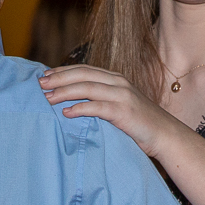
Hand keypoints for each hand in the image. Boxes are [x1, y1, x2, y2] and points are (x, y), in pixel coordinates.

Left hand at [39, 65, 187, 157]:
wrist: (165, 135)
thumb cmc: (139, 124)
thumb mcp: (119, 106)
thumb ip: (101, 100)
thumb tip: (72, 102)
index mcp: (116, 79)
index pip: (84, 69)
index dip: (63, 71)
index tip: (44, 76)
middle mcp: (118, 83)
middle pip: (82, 75)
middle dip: (58, 78)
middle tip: (39, 84)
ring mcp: (122, 96)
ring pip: (87, 88)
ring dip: (64, 92)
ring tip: (47, 98)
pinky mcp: (124, 111)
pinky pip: (97, 107)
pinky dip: (80, 108)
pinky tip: (66, 113)